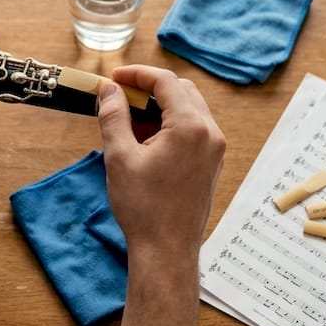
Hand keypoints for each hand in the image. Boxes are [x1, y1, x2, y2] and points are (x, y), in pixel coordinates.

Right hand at [96, 65, 225, 265]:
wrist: (166, 251)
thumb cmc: (143, 208)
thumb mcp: (120, 157)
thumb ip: (114, 117)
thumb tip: (110, 90)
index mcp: (190, 127)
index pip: (165, 82)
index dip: (137, 74)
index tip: (113, 78)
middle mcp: (210, 133)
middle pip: (181, 90)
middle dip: (150, 89)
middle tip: (120, 98)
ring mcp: (215, 149)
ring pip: (189, 109)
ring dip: (160, 107)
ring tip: (129, 123)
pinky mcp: (212, 163)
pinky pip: (194, 130)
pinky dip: (171, 125)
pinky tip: (146, 141)